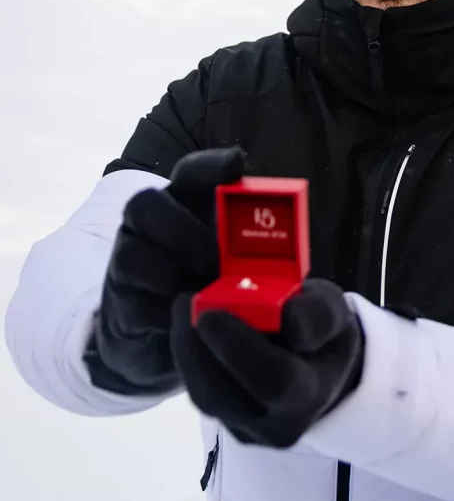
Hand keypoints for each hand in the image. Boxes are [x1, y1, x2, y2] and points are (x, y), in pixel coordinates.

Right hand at [83, 147, 244, 394]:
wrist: (165, 335)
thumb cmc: (211, 286)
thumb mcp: (236, 263)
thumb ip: (251, 246)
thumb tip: (286, 243)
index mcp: (183, 205)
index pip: (190, 172)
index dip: (210, 166)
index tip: (236, 165)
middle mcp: (148, 225)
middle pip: (145, 203)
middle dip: (182, 232)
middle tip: (215, 261)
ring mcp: (127, 261)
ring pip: (131, 255)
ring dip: (171, 276)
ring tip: (203, 296)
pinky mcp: (120, 304)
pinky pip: (132, 304)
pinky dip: (164, 314)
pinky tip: (189, 321)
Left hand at [170, 278, 364, 447]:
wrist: (321, 372)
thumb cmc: (324, 334)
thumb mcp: (335, 311)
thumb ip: (317, 314)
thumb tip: (289, 317)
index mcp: (312, 393)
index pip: (275, 381)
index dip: (239, 349)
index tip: (211, 313)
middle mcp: (279, 425)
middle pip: (224, 396)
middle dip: (197, 348)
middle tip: (187, 302)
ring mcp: (249, 431)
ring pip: (204, 396)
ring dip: (187, 349)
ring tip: (186, 307)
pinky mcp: (227, 424)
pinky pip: (200, 394)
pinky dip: (189, 358)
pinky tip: (189, 326)